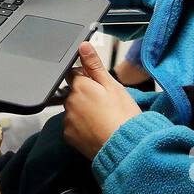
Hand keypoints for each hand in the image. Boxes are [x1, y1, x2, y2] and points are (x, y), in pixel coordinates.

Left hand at [62, 42, 142, 159]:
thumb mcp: (112, 86)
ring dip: (82, 112)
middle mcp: (69, 102)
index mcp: (80, 87)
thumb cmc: (123, 116)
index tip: (98, 86)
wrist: (126, 147)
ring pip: (73, 110)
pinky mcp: (68, 136)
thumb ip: (94, 65)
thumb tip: (83, 46)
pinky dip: (81, 127)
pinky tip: (96, 130)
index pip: (73, 73)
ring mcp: (67, 120)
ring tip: (102, 119)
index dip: (86, 77)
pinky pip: (72, 127)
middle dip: (85, 95)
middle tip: (105, 105)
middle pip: (73, 93)